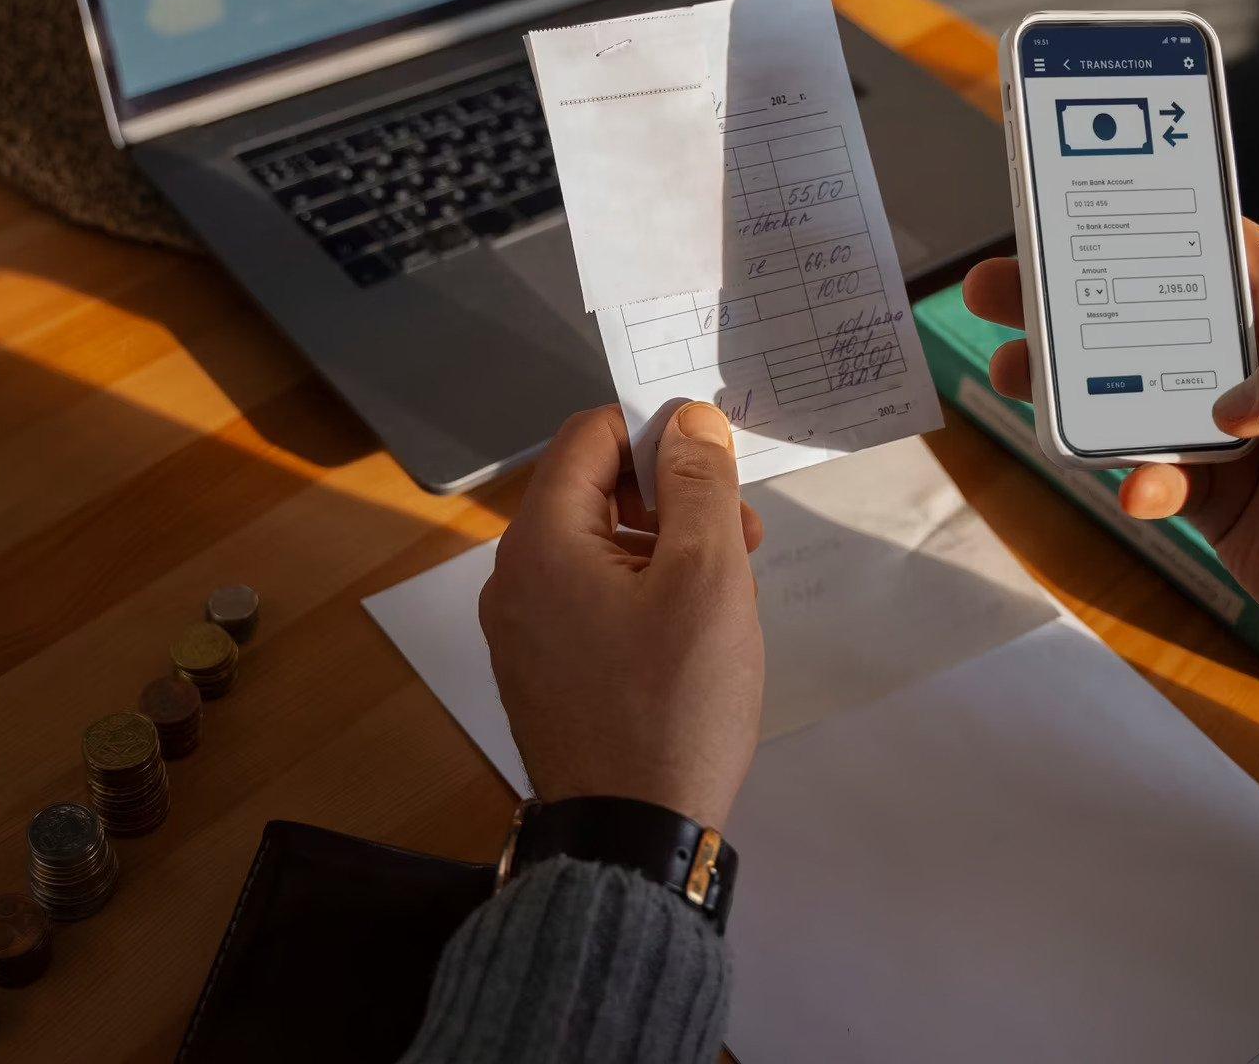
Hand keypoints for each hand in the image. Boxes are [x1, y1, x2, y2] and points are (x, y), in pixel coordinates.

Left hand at [481, 403, 764, 828]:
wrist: (631, 839)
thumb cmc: (674, 706)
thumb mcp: (707, 579)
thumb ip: (698, 485)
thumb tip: (688, 418)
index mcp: (540, 544)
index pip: (588, 436)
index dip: (657, 429)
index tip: (718, 458)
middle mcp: (515, 580)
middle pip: (593, 492)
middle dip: (671, 496)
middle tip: (743, 531)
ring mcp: (524, 631)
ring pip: (599, 550)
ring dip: (667, 548)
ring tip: (733, 588)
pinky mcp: (545, 672)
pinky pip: (592, 601)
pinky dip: (644, 594)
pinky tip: (696, 632)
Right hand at [963, 221, 1258, 704]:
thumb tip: (1235, 398)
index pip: (1228, 250)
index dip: (1159, 223)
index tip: (1086, 209)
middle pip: (1152, 315)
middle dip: (1076, 298)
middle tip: (1003, 284)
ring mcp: (1234, 433)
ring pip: (1131, 392)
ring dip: (1071, 384)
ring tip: (1013, 373)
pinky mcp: (1214, 496)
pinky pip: (1153, 473)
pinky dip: (1134, 480)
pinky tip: (1138, 493)